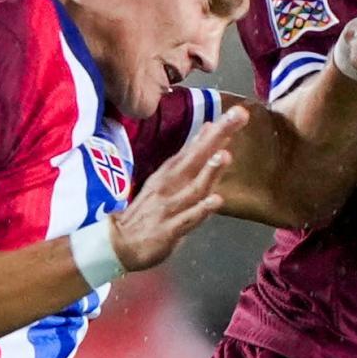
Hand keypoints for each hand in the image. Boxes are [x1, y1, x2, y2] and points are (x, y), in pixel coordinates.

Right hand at [106, 106, 246, 269]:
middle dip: (217, 138)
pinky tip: (216, 201)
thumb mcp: (165, 180)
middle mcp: (169, 186)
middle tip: (238, 116)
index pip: (194, 148)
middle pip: (195, 159)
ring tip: (225, 155)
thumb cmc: (147, 212)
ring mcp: (169, 208)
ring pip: (193, 188)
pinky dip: (201, 210)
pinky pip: (186, 219)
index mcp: (169, 174)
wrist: (117, 245)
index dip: (215, 131)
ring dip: (209, 172)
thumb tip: (209, 128)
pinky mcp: (168, 231)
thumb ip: (188, 157)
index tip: (237, 112)